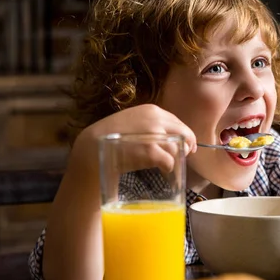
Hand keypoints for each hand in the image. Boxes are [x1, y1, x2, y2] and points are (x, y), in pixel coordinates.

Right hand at [74, 104, 196, 173]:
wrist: (93, 147)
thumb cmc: (112, 136)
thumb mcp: (132, 121)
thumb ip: (150, 123)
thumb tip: (170, 134)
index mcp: (151, 110)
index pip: (178, 122)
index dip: (185, 134)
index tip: (187, 144)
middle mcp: (155, 118)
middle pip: (183, 133)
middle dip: (186, 145)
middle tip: (186, 155)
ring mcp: (153, 134)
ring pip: (177, 148)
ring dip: (174, 157)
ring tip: (165, 163)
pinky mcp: (150, 151)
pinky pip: (169, 161)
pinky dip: (168, 167)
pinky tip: (163, 169)